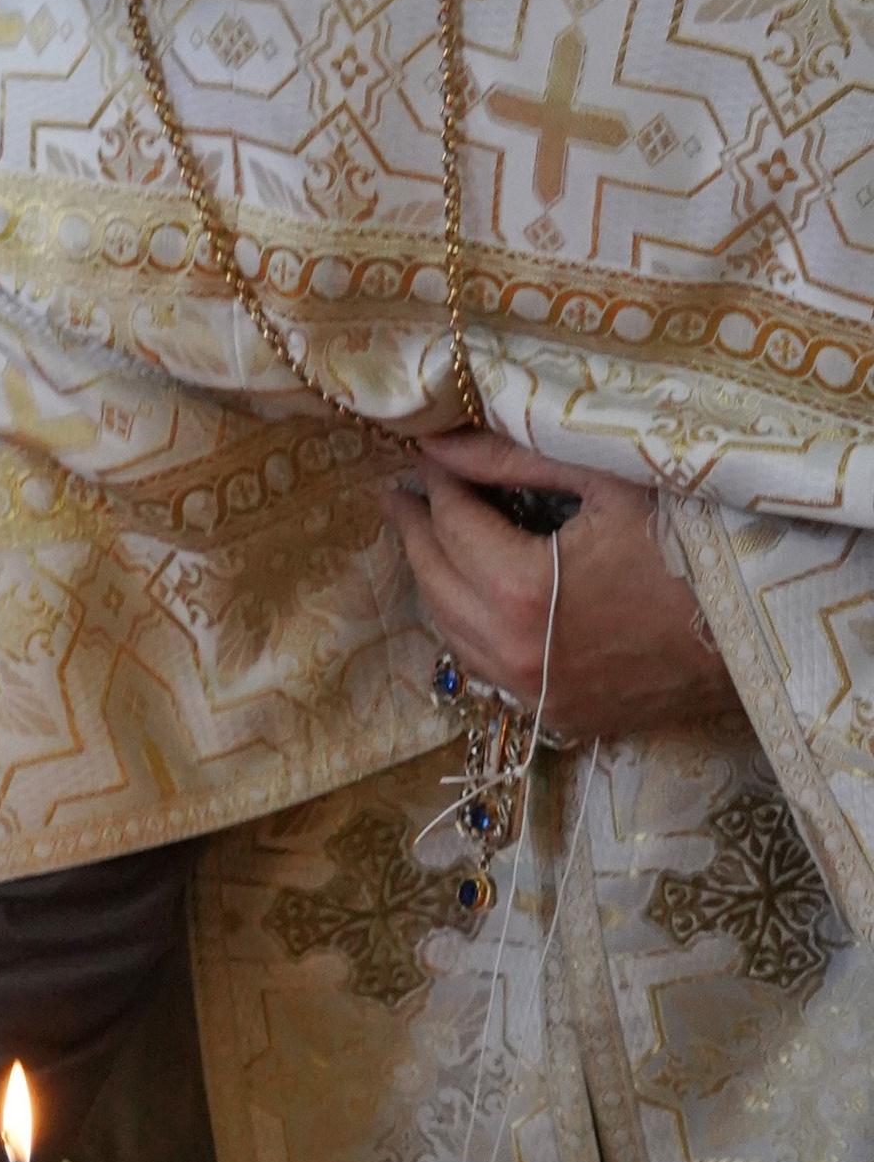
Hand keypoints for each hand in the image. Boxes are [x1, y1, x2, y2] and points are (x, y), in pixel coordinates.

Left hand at [379, 435, 744, 738]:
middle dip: (414, 529)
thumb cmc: (695, 544)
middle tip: (399, 492)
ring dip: (433, 579)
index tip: (425, 455)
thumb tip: (439, 445)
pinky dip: (466, 625)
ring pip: (449, 630)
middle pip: (433, 579)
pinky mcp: (557, 715)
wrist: (762, 637)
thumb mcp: (609, 483)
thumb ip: (513, 459)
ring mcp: (533, 694)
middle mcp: (512, 653)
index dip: (435, 483)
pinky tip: (468, 593)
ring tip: (425, 535)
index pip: (450, 522)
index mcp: (521, 590)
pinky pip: (484, 666)